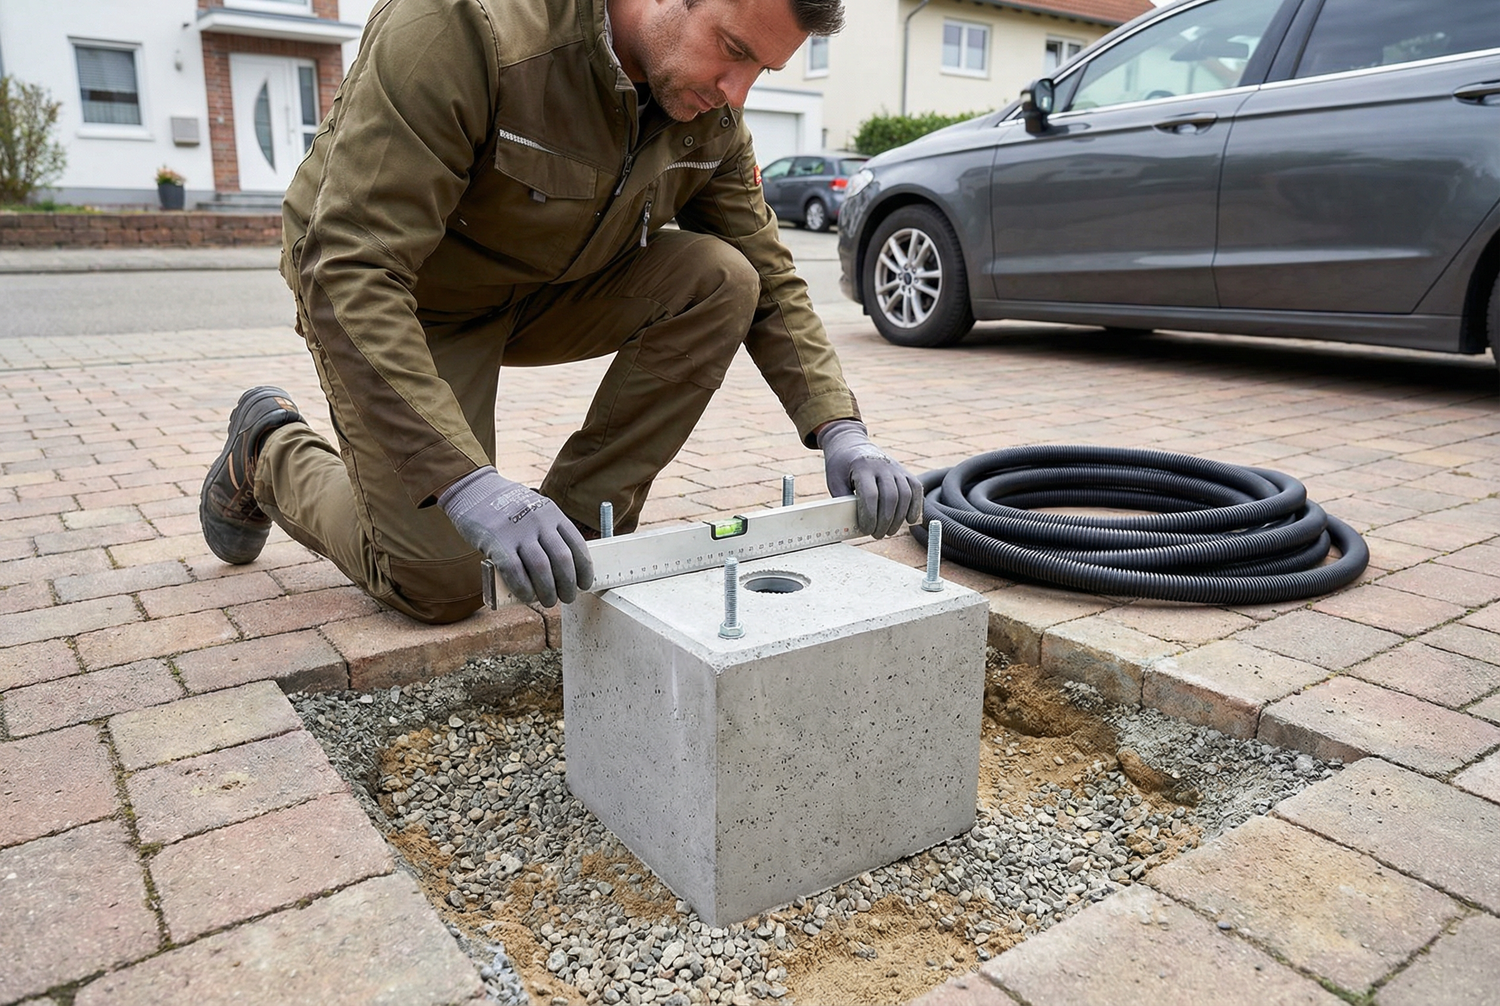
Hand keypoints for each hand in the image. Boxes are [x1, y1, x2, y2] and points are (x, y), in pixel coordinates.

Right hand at [438, 467, 593, 605]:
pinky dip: (523, 588)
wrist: (473, 489)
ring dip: (548, 591)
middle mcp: (539, 521)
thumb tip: (562, 569)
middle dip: (568, 585)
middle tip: (567, 598)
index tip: (585, 584)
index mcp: (552, 513)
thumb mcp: (535, 509)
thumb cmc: (506, 507)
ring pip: (542, 569)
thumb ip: (548, 532)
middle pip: (562, 560)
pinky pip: (515, 571)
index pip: (577, 545)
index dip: (584, 569)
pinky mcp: (497, 542)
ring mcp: (518, 531)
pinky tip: (526, 596)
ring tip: (548, 601)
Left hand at [817, 419, 922, 538]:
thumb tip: (851, 526)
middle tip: (877, 535)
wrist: (851, 444)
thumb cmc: (841, 466)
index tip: (865, 529)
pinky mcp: (905, 471)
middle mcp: (882, 466)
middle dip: (884, 521)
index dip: (870, 516)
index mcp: (862, 467)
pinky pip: (916, 489)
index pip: (870, 495)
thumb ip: (842, 501)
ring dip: (899, 518)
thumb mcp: (834, 481)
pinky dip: (915, 506)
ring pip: (905, 495)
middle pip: (890, 497)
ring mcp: (896, 468)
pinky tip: (909, 520)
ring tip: (889, 531)